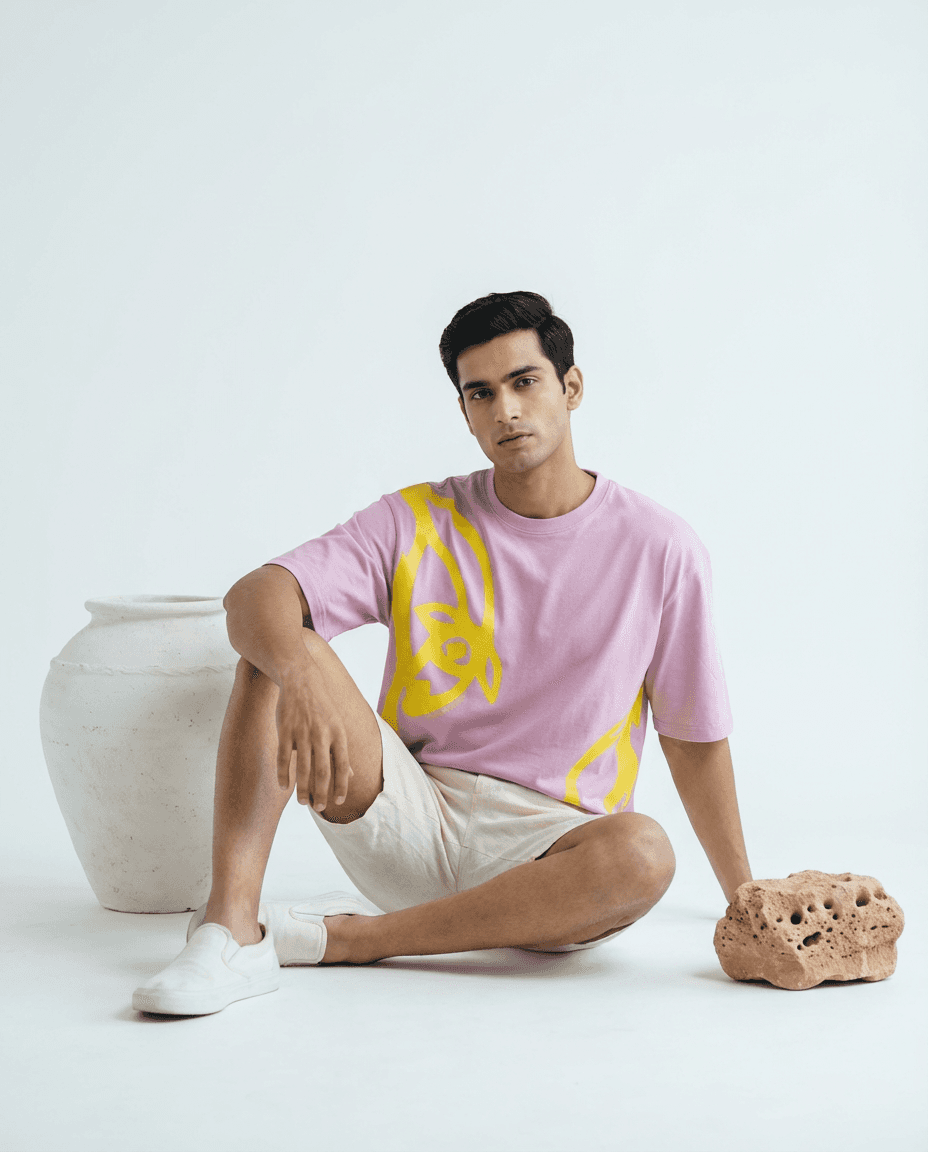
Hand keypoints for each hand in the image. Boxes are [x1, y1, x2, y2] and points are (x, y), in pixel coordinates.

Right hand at [274, 671, 353, 811]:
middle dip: (322, 793)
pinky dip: (283, 774)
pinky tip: (283, 786)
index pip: (343, 766)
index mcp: (338, 734)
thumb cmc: (322, 705)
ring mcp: (302, 732)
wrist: (301, 679)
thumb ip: (342, 751)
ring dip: (302, 788)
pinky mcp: (285, 730)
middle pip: (323, 771)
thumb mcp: (337, 725)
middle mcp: (322, 734)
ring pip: (302, 768)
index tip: (338, 802)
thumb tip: (350, 775)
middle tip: (319, 807)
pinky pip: (283, 757)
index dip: (341, 786)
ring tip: (302, 802)